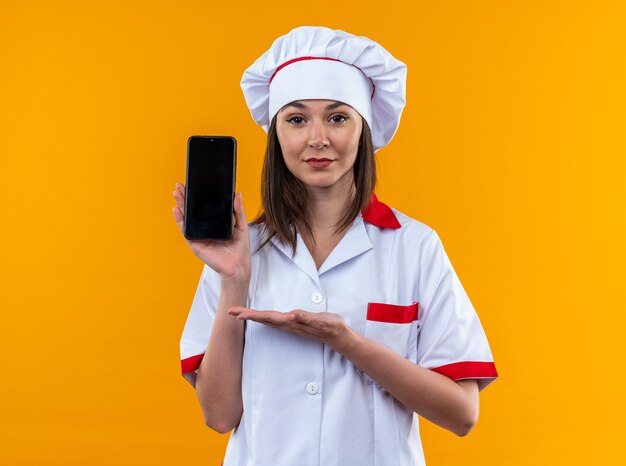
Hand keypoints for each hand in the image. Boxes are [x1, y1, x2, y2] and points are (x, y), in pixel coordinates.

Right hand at [172, 182, 250, 283]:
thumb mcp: (241, 225)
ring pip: (187, 219)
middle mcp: (205, 229)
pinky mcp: (195, 244)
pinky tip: (177, 210)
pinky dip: (180, 220)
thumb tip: (238, 194)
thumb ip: (238, 211)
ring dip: (181, 206)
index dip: (198, 197)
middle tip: (180, 186)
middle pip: (193, 211)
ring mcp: (199, 236)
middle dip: (186, 198)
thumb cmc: (239, 249)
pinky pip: (186, 231)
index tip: (194, 185)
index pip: (204, 208)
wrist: (238, 266)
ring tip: (177, 194)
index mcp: (215, 224)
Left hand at [227, 307, 352, 349]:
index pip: (268, 317)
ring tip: (240, 314)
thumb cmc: (330, 327)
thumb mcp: (321, 321)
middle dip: (247, 315)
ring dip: (253, 316)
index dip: (253, 315)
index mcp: (291, 322)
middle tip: (230, 311)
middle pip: (263, 318)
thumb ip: (306, 318)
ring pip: (267, 320)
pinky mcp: (294, 323)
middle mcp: (288, 324)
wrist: (338, 336)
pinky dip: (265, 318)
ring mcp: (290, 325)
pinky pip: (275, 320)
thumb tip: (291, 315)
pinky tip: (259, 317)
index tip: (238, 314)